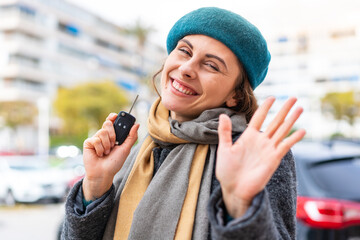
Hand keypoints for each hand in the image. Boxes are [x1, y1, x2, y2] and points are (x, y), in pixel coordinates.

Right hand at [82, 113, 138, 199]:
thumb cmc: (115, 162)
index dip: (113, 117)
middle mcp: (104, 135)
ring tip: (106, 152)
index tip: (116, 116)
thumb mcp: (126, 149)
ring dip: (107, 145)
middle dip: (113, 134)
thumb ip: (131, 136)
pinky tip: (99, 154)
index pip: (112, 121)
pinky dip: (100, 148)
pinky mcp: (89, 143)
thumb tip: (137, 124)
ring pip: (102, 132)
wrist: (104, 173)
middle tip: (114, 144)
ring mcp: (96, 138)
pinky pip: (96, 140)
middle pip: (108, 124)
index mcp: (112, 135)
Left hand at [216, 97, 305, 217]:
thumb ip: (225, 132)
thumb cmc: (227, 170)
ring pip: (282, 131)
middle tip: (294, 98)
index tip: (272, 97)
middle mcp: (261, 141)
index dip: (266, 107)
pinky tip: (302, 130)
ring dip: (291, 120)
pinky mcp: (273, 159)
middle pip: (275, 121)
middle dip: (284, 110)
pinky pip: (285, 146)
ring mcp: (268, 150)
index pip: (259, 117)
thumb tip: (223, 114)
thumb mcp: (224, 148)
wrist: (233, 190)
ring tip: (300, 108)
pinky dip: (293, 139)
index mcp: (248, 137)